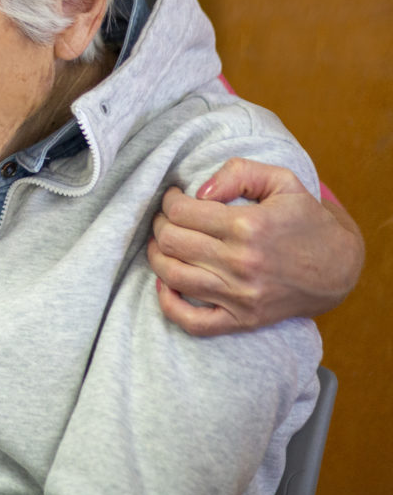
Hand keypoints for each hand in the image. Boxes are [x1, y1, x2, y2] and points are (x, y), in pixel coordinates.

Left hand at [148, 157, 363, 335]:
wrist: (338, 267)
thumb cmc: (304, 219)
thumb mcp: (281, 181)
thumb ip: (238, 172)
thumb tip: (197, 192)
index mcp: (247, 226)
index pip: (181, 212)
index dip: (169, 200)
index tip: (174, 197)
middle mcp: (241, 263)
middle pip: (171, 241)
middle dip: (160, 224)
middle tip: (167, 218)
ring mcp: (240, 296)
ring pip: (172, 276)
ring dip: (156, 256)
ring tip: (162, 243)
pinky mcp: (242, 319)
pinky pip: (192, 323)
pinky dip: (168, 303)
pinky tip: (166, 283)